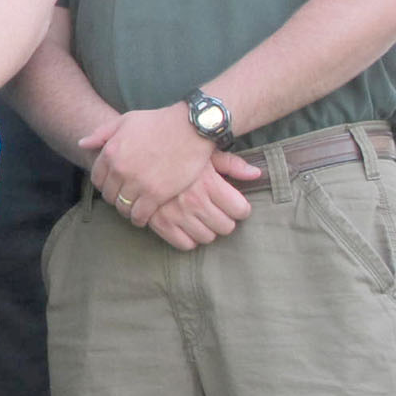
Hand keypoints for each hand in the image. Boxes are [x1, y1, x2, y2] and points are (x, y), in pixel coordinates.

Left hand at [84, 104, 262, 229]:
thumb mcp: (126, 121)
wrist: (190, 128)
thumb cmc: (158, 122)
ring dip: (127, 210)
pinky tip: (144, 216)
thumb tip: (81, 143)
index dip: (104, 184)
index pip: (97, 179)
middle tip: (126, 198)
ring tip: (135, 208)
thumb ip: (102, 134)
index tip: (114, 186)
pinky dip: (139, 219)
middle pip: (109, 195)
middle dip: (115, 197)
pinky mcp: (156, 194)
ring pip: (122, 207)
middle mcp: (120, 169)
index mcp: (110, 152)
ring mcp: (138, 183)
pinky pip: (139, 215)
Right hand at [140, 153, 263, 249]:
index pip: (241, 210)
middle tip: (217, 210)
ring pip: (207, 238)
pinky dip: (188, 238)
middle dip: (225, 219)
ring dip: (207, 230)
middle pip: (227, 227)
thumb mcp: (205, 152)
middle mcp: (195, 200)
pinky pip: (184, 244)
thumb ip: (232, 164)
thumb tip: (256, 174)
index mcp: (209, 183)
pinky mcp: (159, 222)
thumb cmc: (177, 151)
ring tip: (200, 217)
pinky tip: (186, 225)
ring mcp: (176, 214)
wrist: (139, 151)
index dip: (240, 207)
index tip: (233, 203)